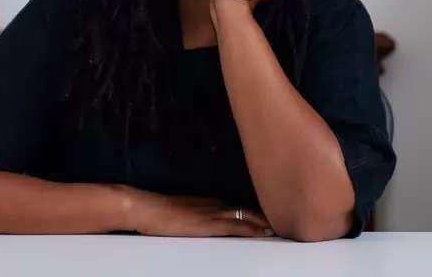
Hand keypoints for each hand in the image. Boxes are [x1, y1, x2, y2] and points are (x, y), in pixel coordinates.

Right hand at [124, 187, 274, 237]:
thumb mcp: (183, 208)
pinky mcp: (207, 225)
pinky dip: (251, 228)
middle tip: (285, 216)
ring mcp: (212, 214)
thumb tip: (211, 216)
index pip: (239, 203)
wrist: (146, 208)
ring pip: (245, 215)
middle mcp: (214, 204)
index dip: (257, 208)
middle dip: (265, 213)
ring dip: (263, 221)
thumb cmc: (159, 210)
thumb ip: (198, 211)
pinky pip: (235, 226)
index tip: (273, 210)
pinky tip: (263, 231)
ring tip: (281, 225)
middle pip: (247, 207)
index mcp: (209, 201)